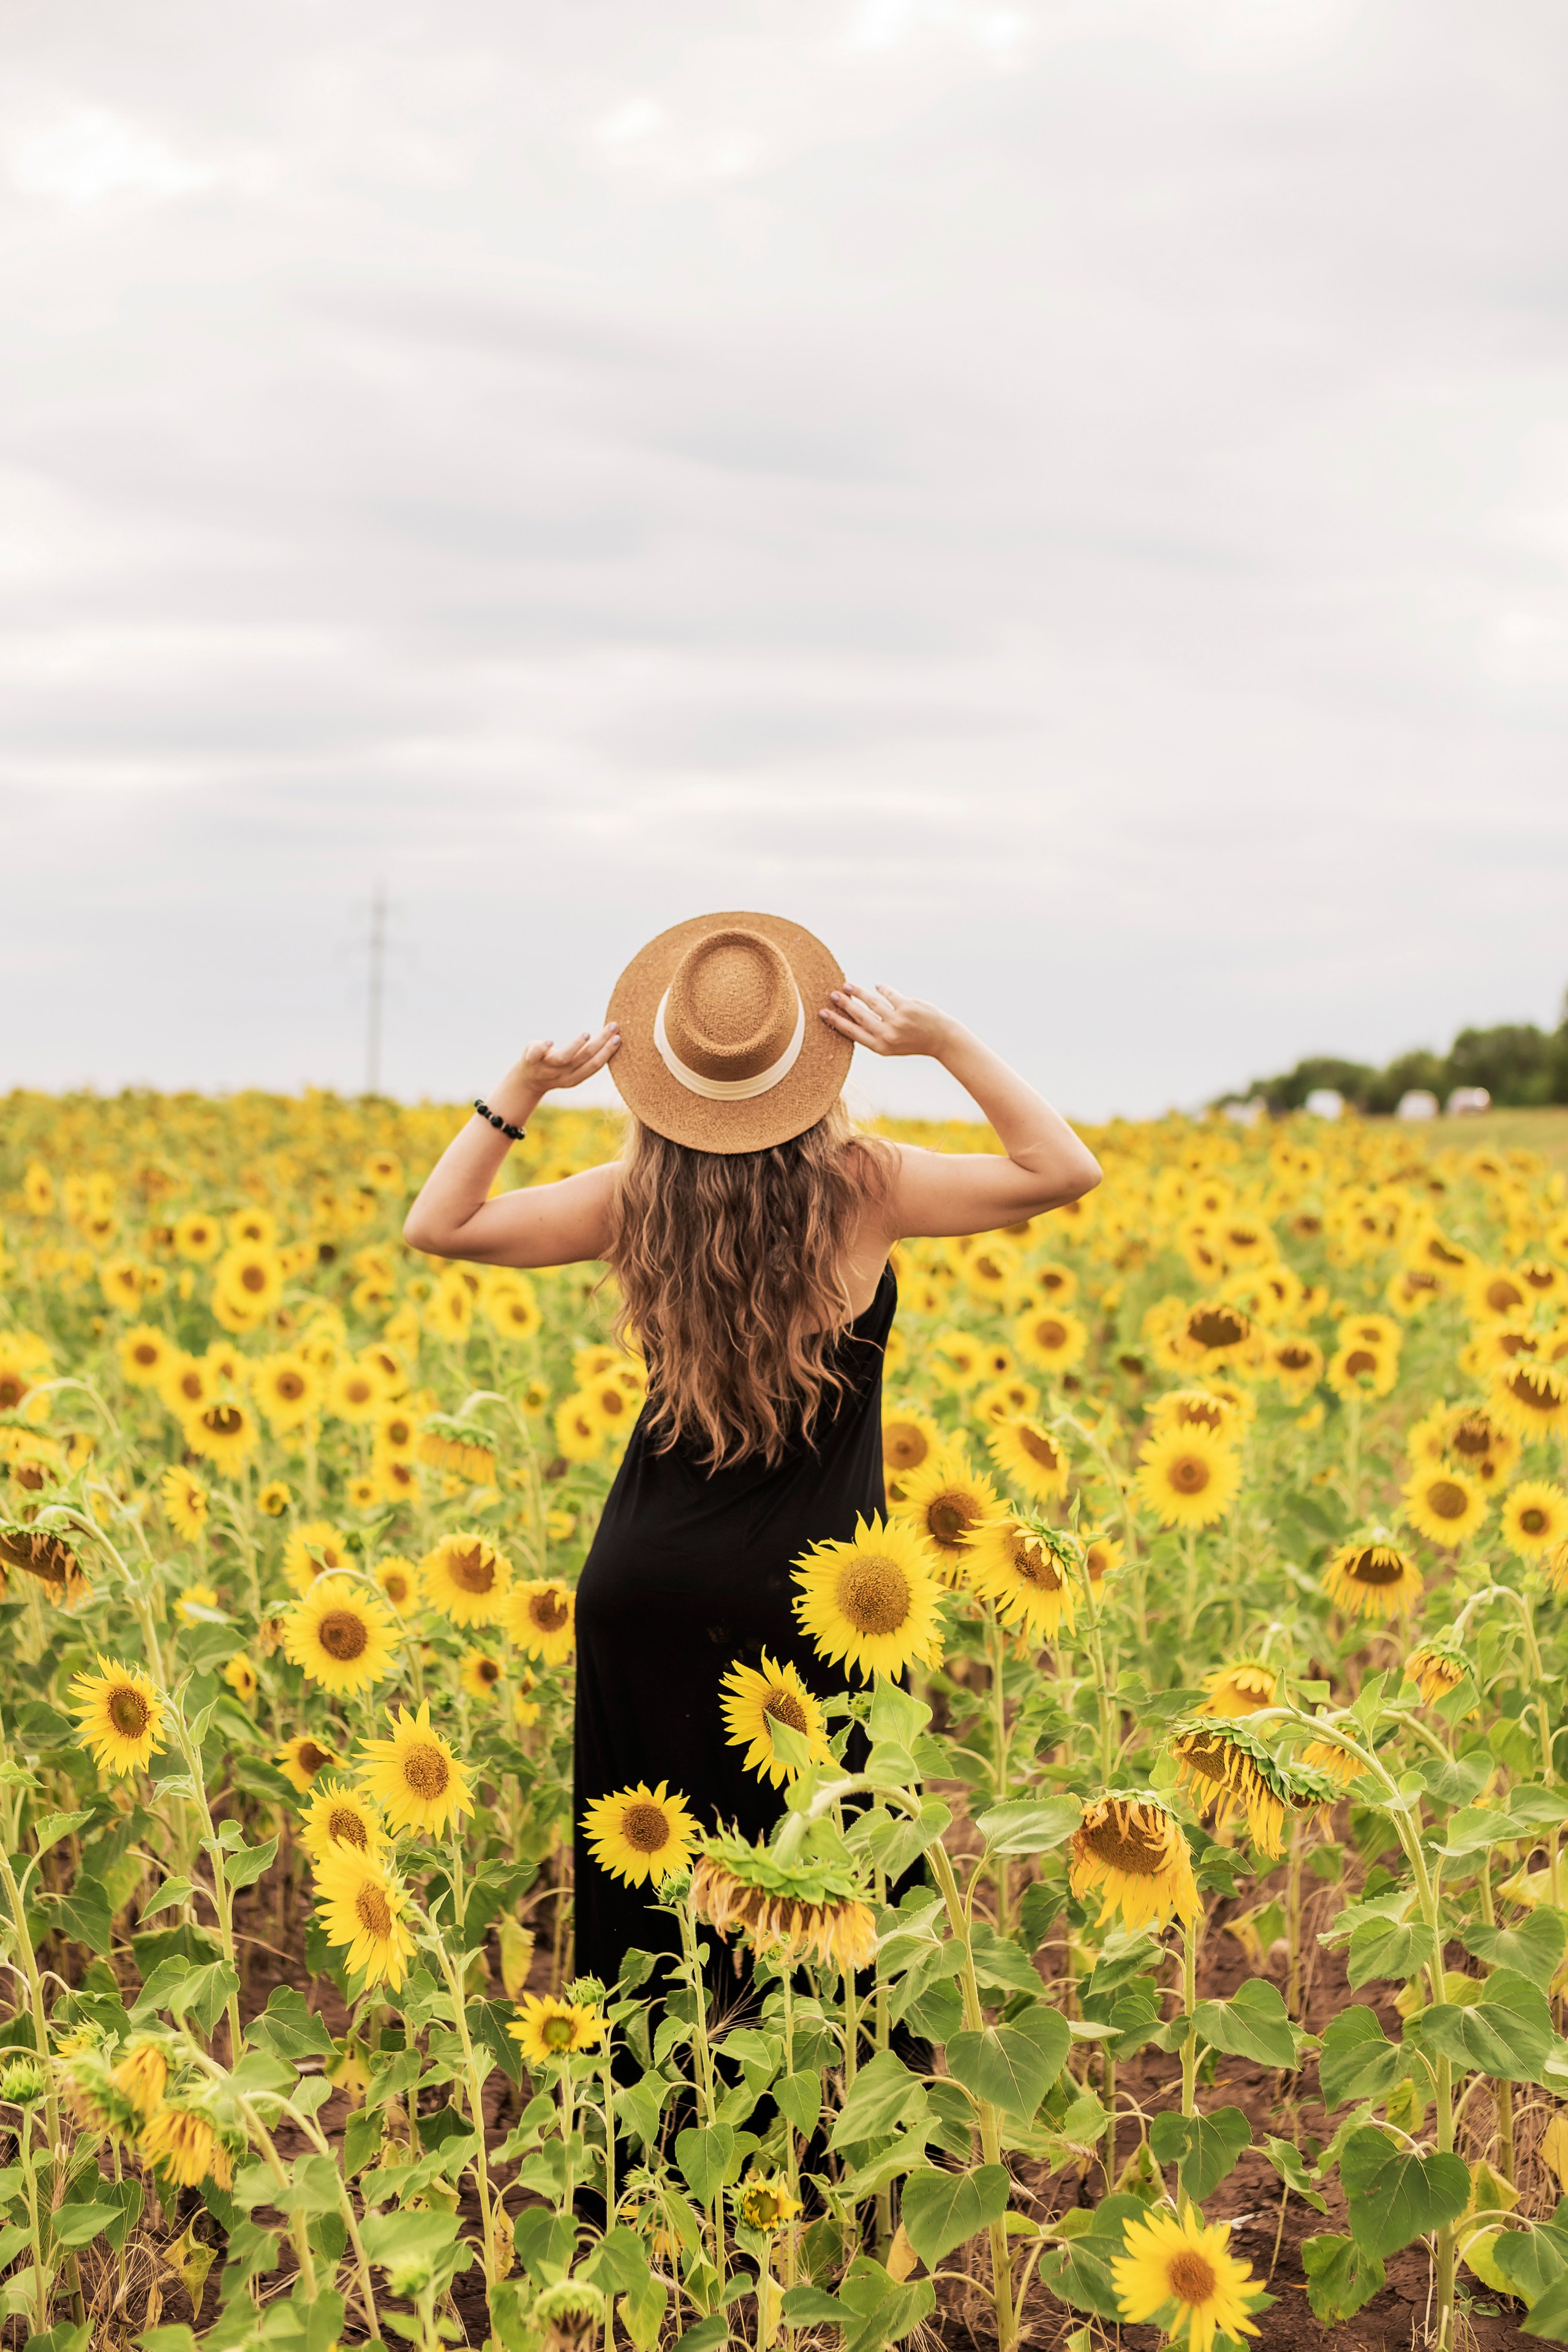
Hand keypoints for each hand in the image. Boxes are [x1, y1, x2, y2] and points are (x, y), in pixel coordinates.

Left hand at [496, 1025, 619, 1114]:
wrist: (527, 1080)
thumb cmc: (555, 1068)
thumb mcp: (572, 1067)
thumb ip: (586, 1056)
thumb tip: (611, 1037)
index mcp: (575, 1077)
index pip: (594, 1065)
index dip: (608, 1052)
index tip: (619, 1038)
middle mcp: (562, 1073)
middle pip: (584, 1059)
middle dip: (601, 1043)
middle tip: (613, 1027)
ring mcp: (546, 1067)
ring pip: (563, 1058)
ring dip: (576, 1046)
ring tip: (587, 1034)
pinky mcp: (531, 1059)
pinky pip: (536, 1055)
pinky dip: (543, 1048)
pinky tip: (550, 1041)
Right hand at [819, 983, 957, 1060]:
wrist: (941, 1040)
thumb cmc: (914, 1042)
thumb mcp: (892, 1046)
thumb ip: (875, 1034)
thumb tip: (854, 1018)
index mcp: (880, 1047)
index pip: (853, 1032)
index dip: (836, 1022)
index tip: (823, 1013)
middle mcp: (887, 1034)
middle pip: (859, 1016)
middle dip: (844, 1004)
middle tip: (833, 995)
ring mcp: (898, 1020)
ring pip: (872, 1002)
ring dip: (858, 992)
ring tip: (848, 986)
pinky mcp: (908, 1007)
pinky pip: (889, 994)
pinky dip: (882, 989)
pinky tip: (877, 986)